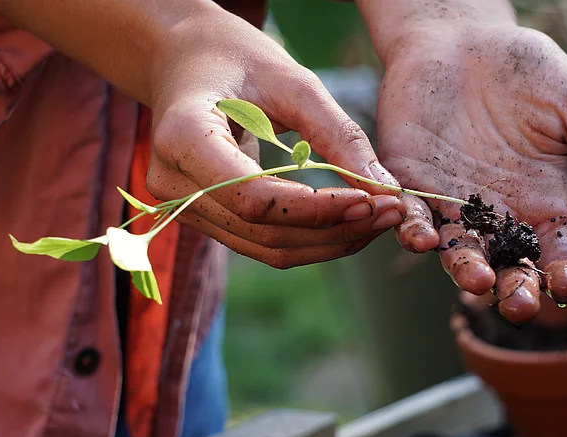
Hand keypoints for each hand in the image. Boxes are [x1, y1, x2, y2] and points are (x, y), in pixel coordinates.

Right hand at [144, 4, 416, 267]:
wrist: (186, 60)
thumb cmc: (236, 57)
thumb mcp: (292, 81)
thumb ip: (339, 134)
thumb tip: (386, 190)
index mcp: (184, 137)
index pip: (255, 198)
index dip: (317, 208)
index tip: (372, 201)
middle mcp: (174, 182)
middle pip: (265, 232)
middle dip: (336, 229)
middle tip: (393, 213)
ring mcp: (184, 206)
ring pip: (267, 248)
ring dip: (330, 241)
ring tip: (379, 219)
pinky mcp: (204, 216)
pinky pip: (262, 242)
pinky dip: (311, 237)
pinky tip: (348, 220)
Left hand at [377, 25, 566, 321]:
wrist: (461, 39)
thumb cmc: (527, 71)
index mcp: (543, 204)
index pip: (556, 253)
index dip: (564, 273)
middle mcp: (496, 213)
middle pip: (506, 265)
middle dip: (512, 288)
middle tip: (517, 304)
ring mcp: (451, 202)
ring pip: (456, 249)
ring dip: (463, 269)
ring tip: (475, 281)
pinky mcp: (411, 182)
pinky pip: (409, 214)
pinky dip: (411, 228)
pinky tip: (419, 235)